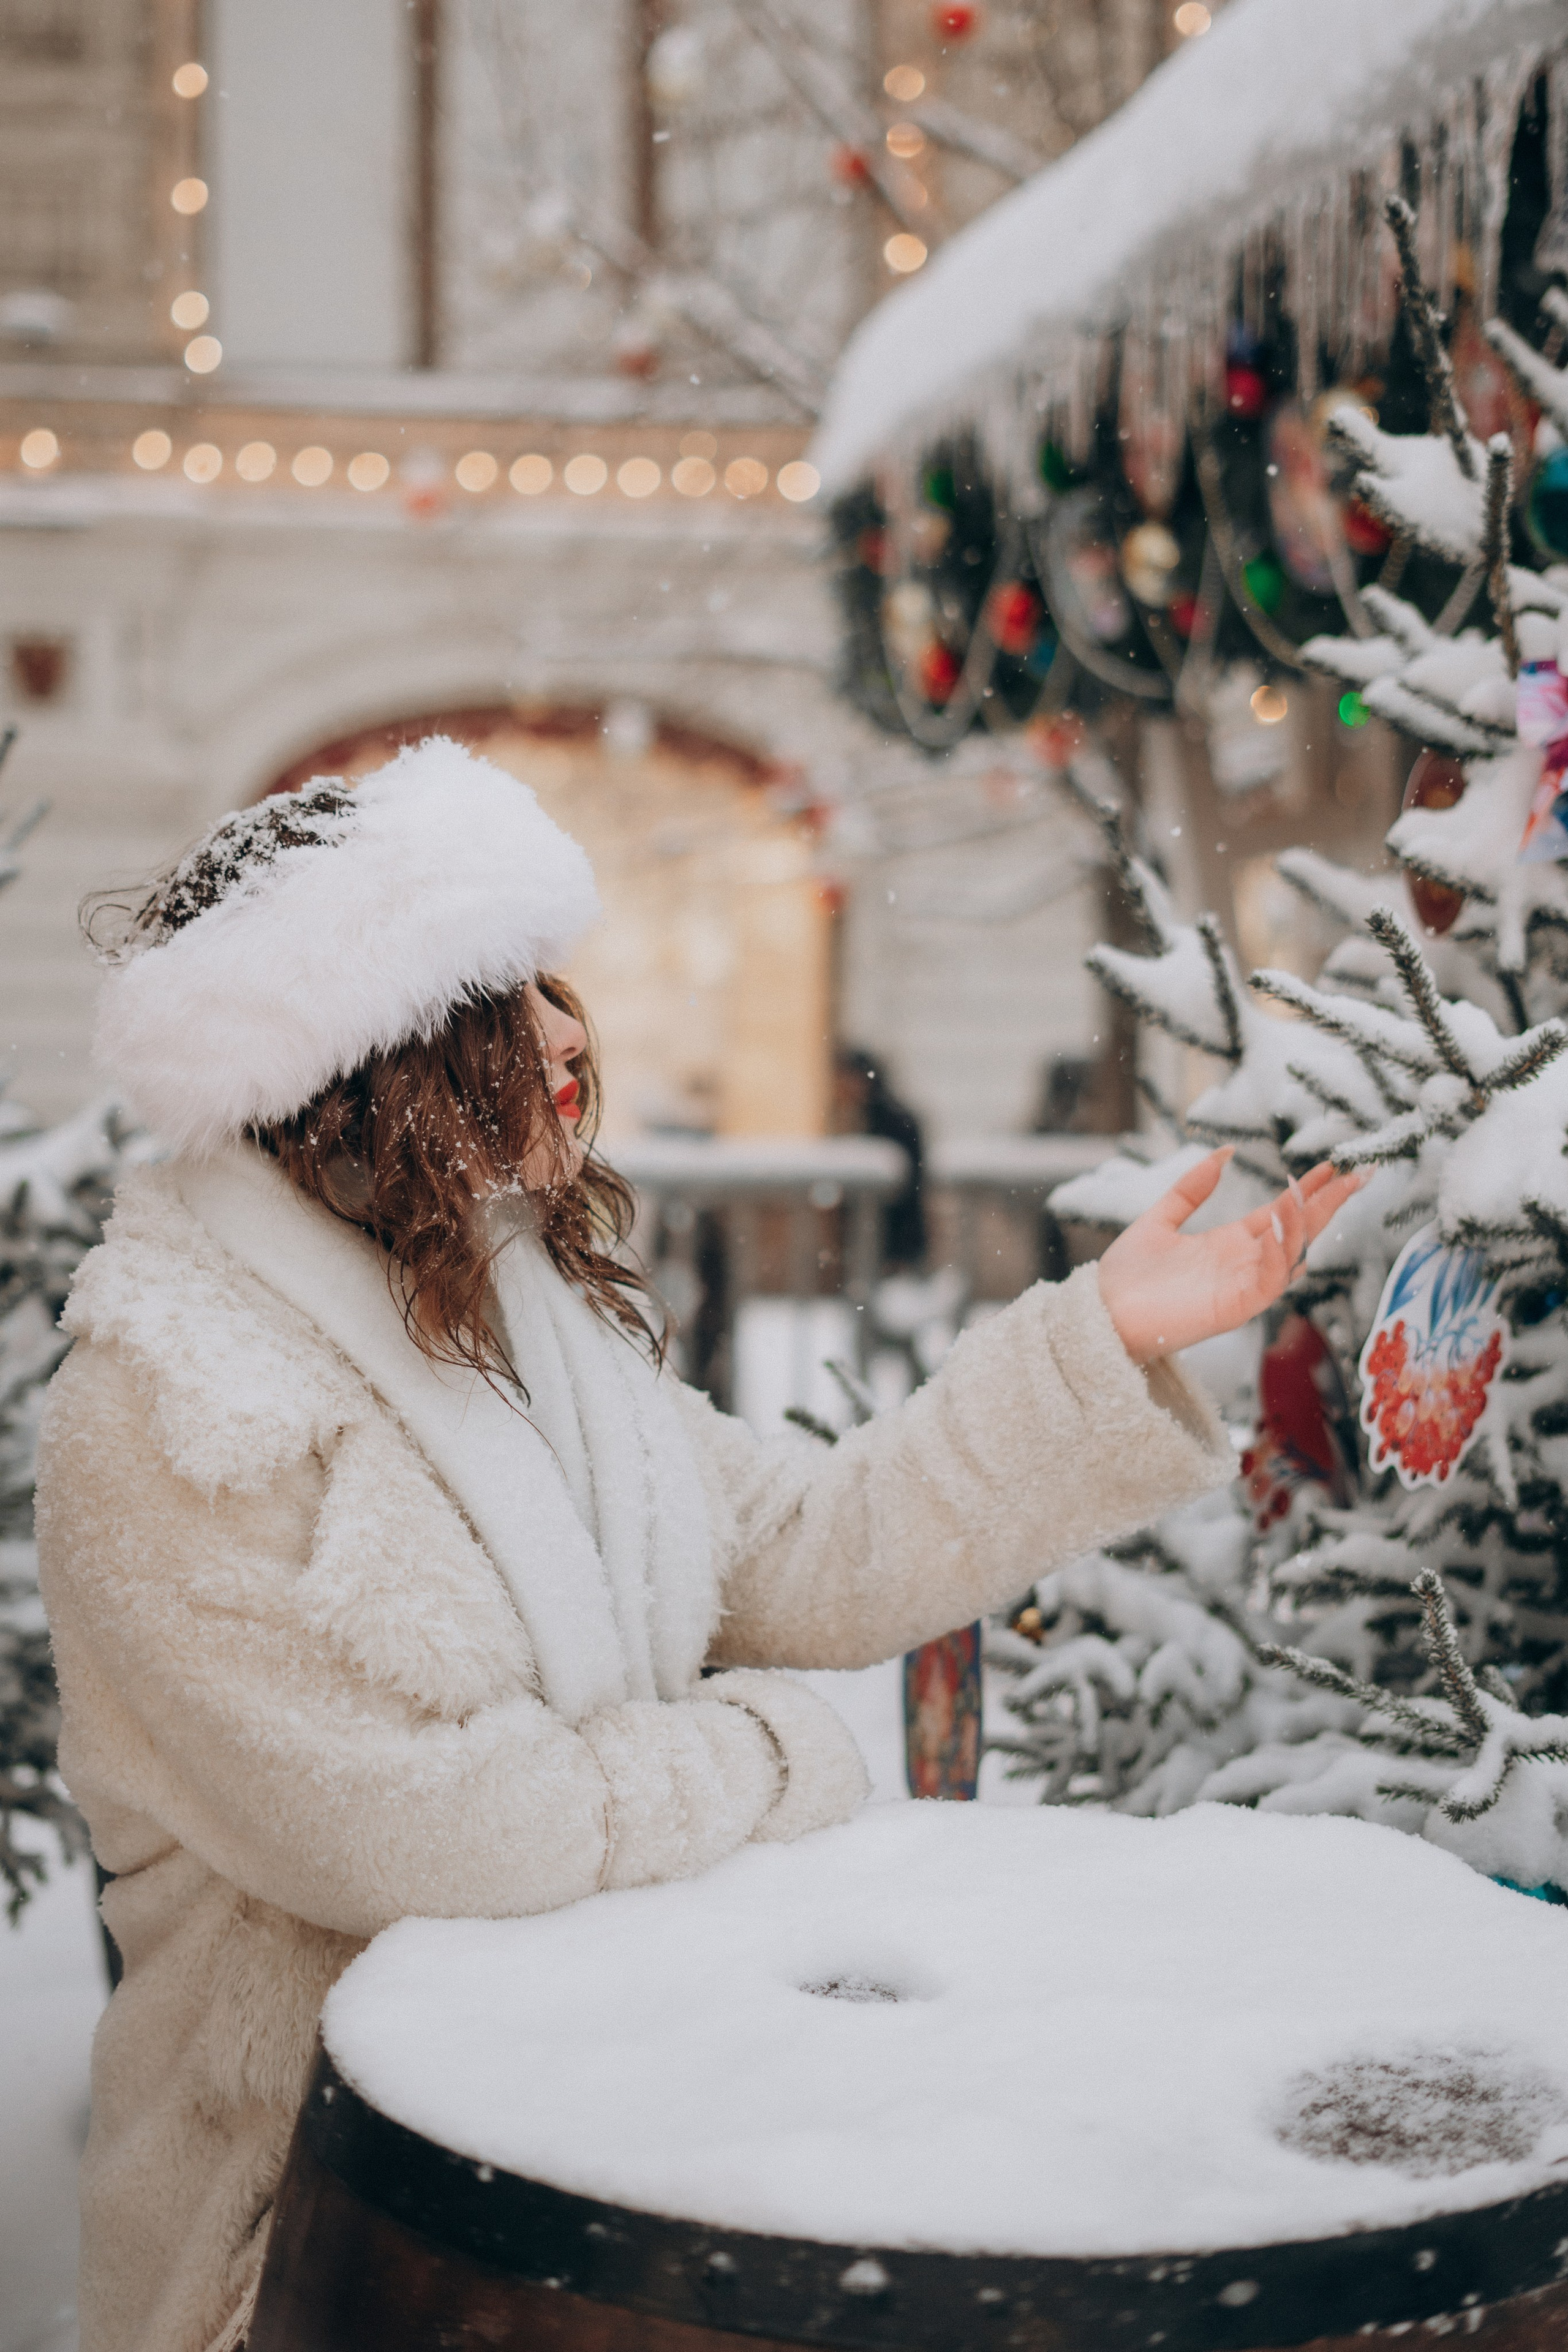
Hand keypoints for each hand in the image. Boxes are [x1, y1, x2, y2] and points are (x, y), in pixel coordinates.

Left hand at [1097, 1149, 1364, 1365]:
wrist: (1099, 1313)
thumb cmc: (1125, 1277)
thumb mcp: (1160, 1219)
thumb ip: (1191, 1188)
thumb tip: (1224, 1151)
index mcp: (1228, 1244)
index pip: (1279, 1214)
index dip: (1306, 1190)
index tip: (1332, 1164)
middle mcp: (1242, 1265)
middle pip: (1297, 1232)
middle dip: (1328, 1205)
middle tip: (1359, 1176)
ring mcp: (1240, 1288)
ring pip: (1288, 1255)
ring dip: (1299, 1224)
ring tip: (1304, 1191)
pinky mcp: (1232, 1309)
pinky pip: (1267, 1281)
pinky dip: (1276, 1253)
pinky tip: (1275, 1222)